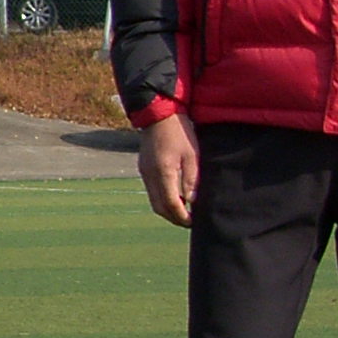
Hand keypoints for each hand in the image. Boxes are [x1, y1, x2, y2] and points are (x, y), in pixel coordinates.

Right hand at [138, 113, 198, 228]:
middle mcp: (150, 175)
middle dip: (173, 217)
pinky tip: (175, 195)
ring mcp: (144, 172)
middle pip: (159, 207)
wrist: (159, 114)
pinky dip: (162, 198)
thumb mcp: (192, 155)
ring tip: (183, 210)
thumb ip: (191, 180)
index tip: (193, 222)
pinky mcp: (143, 168)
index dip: (182, 216)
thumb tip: (192, 201)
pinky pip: (151, 191)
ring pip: (153, 200)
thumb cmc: (179, 133)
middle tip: (189, 221)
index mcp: (163, 172)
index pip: (171, 203)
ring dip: (167, 209)